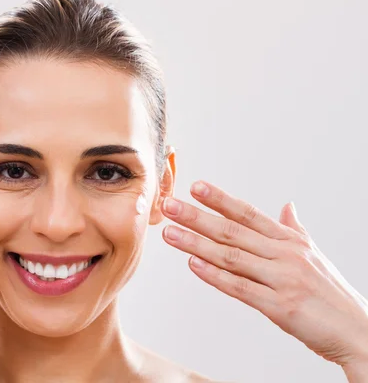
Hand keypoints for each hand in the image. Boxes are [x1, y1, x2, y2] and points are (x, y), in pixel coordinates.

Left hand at [160, 180, 367, 369]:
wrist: (360, 332)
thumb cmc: (332, 294)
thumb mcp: (314, 255)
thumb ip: (295, 230)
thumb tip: (287, 206)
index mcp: (291, 241)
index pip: (249, 213)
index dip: (221, 200)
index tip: (196, 187)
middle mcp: (285, 255)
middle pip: (233, 231)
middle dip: (197, 216)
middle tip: (170, 205)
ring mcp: (282, 280)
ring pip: (231, 256)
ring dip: (196, 243)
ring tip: (170, 232)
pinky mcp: (280, 307)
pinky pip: (240, 288)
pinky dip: (214, 275)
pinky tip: (193, 264)